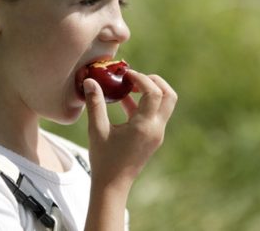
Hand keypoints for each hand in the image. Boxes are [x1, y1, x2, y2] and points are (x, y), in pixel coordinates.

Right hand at [83, 69, 177, 188]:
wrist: (112, 185)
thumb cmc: (104, 159)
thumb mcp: (97, 130)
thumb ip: (95, 103)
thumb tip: (90, 81)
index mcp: (144, 126)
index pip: (153, 92)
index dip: (141, 78)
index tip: (125, 75)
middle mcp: (156, 129)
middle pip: (169, 95)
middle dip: (154, 81)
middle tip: (135, 78)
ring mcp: (157, 134)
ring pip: (165, 104)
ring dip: (150, 92)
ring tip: (128, 88)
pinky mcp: (153, 137)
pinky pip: (155, 114)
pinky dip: (144, 104)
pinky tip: (124, 102)